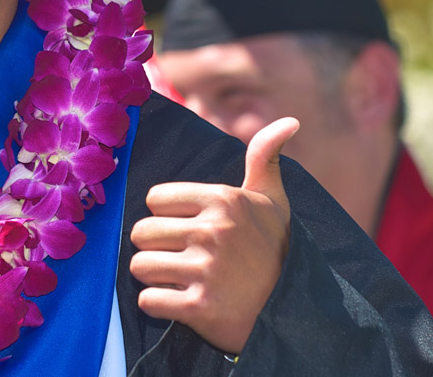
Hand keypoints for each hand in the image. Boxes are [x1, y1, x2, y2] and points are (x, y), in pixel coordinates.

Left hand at [129, 117, 297, 354]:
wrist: (292, 311)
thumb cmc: (274, 249)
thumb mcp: (273, 200)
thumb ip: (265, 157)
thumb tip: (290, 121)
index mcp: (224, 200)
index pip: (155, 198)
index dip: (166, 216)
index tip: (187, 229)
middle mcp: (215, 231)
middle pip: (142, 232)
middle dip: (155, 247)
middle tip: (180, 258)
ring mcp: (207, 270)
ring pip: (140, 265)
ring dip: (153, 277)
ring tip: (178, 279)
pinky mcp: (200, 307)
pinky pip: (148, 300)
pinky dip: (157, 305)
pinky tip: (179, 303)